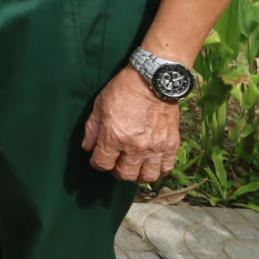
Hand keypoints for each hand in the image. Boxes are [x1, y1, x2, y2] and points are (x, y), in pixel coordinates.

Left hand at [83, 66, 180, 183]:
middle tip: (116, 162)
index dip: (97, 163)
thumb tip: (87, 148)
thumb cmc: (122, 90)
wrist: (152, 81)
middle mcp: (135, 147)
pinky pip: (166, 168)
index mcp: (114, 136)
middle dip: (116, 171)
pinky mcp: (171, 145)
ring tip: (134, 166)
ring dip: (138, 175)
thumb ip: (92, 129)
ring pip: (147, 177)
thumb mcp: (99, 106)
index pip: (103, 163)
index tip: (98, 159)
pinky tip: (151, 164)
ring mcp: (155, 148)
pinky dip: (158, 170)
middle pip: (125, 174)